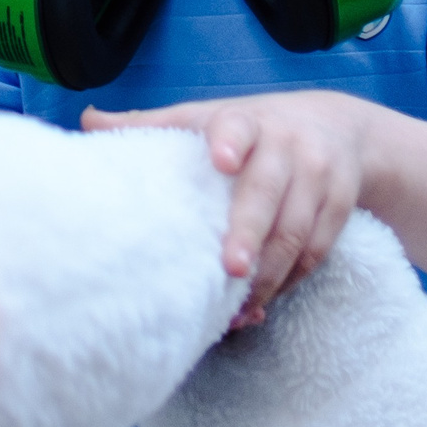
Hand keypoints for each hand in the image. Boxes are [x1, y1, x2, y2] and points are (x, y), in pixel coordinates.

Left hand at [83, 92, 372, 326]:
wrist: (339, 127)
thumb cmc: (251, 129)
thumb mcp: (207, 118)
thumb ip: (152, 124)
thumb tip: (87, 118)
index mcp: (246, 121)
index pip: (238, 126)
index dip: (230, 141)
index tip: (220, 159)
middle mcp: (287, 144)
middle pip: (269, 189)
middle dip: (251, 230)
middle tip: (230, 267)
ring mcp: (319, 176)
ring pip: (296, 230)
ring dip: (269, 274)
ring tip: (238, 308)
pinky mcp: (339, 206)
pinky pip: (315, 252)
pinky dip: (288, 283)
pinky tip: (260, 305)